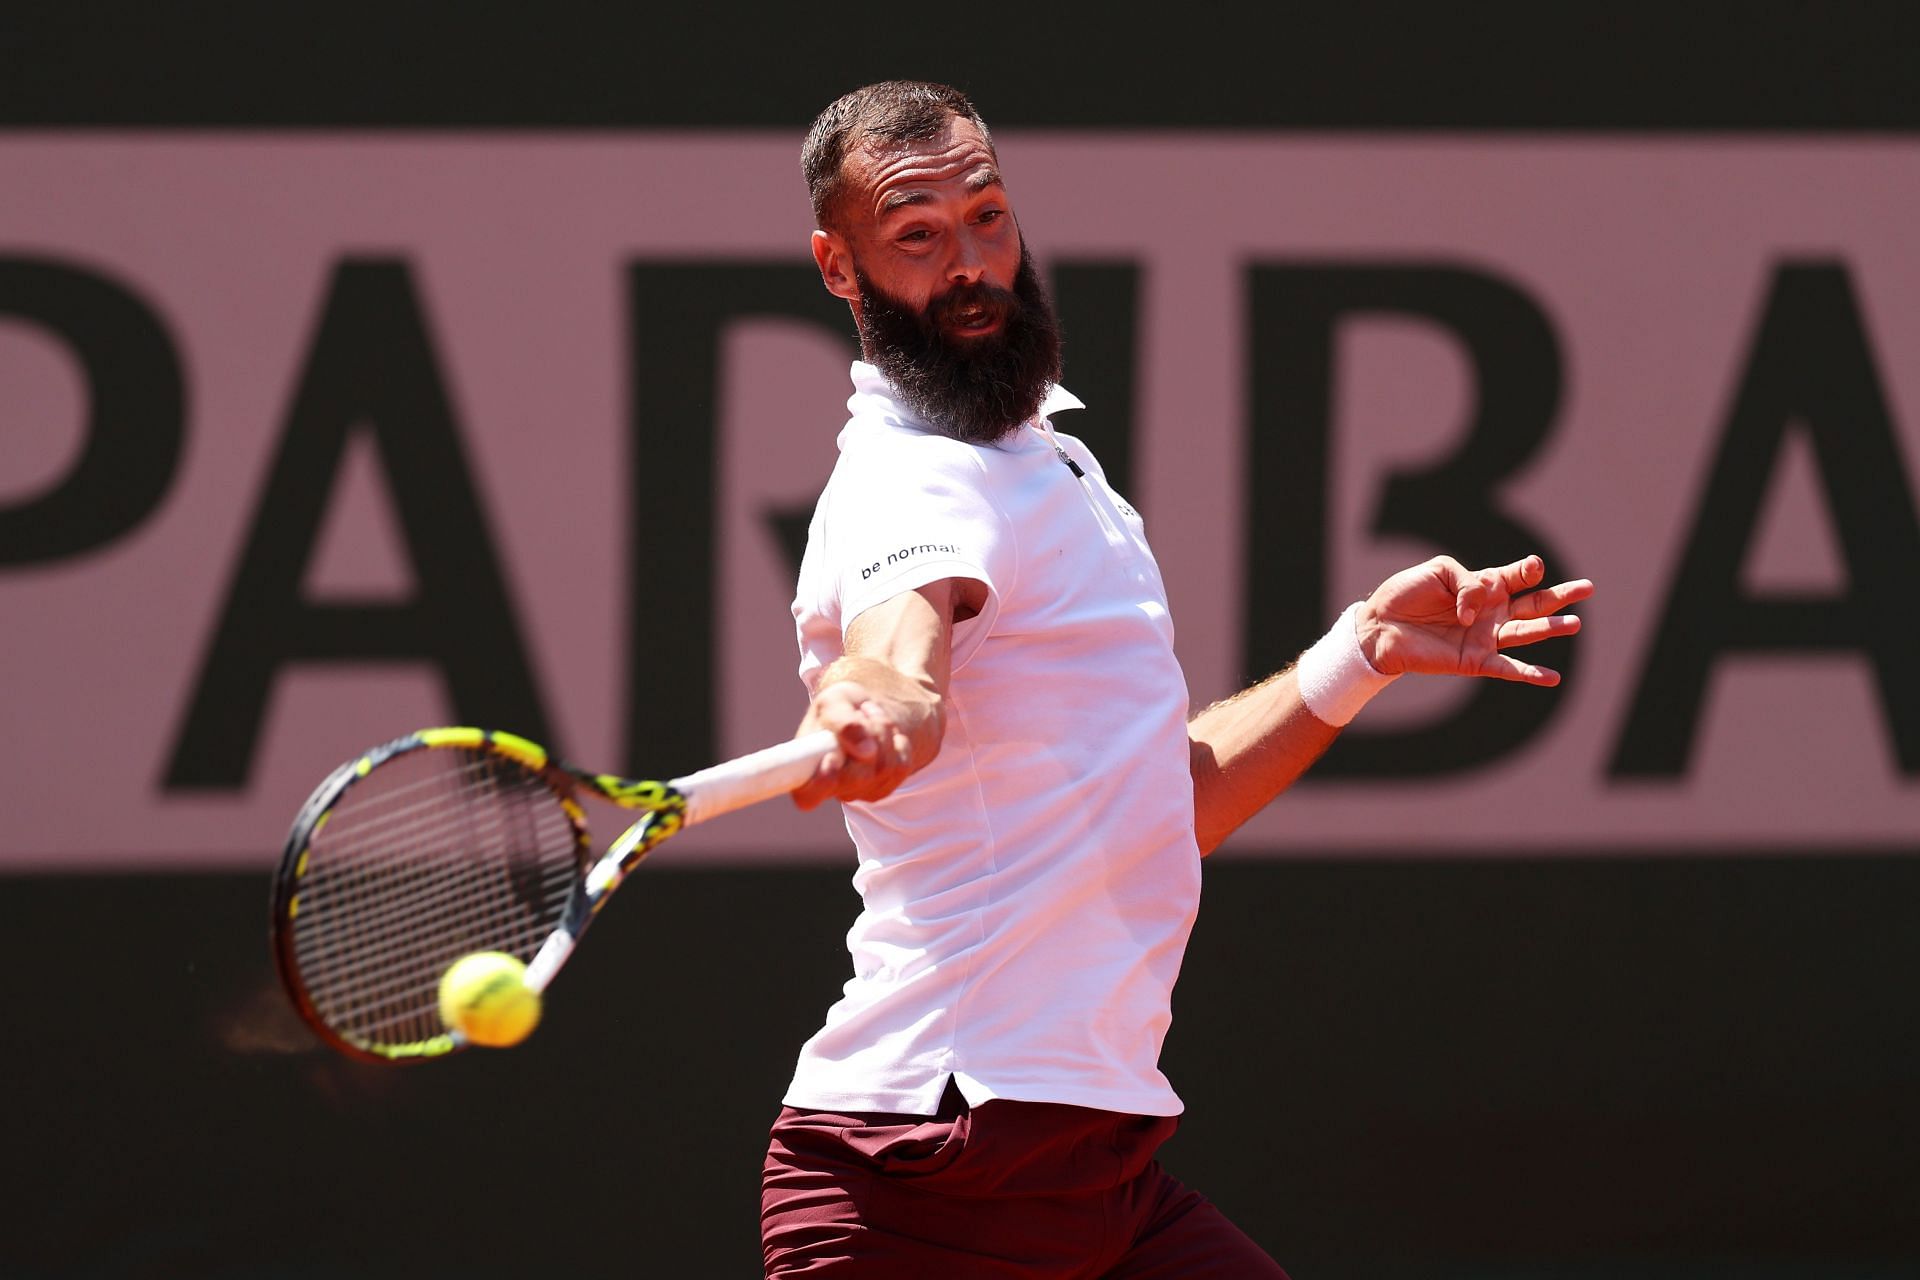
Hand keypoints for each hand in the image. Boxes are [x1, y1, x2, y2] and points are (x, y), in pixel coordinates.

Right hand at [790, 676, 924, 809]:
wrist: (864, 710)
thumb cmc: (840, 707)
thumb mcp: (834, 701)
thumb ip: (842, 721)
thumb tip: (866, 750)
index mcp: (804, 769)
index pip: (807, 795)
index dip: (820, 783)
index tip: (832, 758)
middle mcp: (829, 787)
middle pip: (856, 778)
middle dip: (867, 737)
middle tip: (862, 712)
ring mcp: (858, 792)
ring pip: (883, 769)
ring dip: (883, 732)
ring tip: (872, 715)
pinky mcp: (883, 788)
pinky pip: (901, 768)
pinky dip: (899, 743)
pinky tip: (886, 734)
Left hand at [1358, 554, 1592, 685]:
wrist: (1379, 625)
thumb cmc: (1407, 594)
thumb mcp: (1439, 571)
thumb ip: (1468, 583)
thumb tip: (1481, 608)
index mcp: (1483, 585)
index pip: (1516, 576)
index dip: (1528, 570)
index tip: (1533, 567)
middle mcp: (1490, 612)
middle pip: (1532, 603)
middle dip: (1560, 596)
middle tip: (1588, 588)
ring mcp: (1484, 637)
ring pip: (1525, 633)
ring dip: (1550, 628)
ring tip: (1575, 624)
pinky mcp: (1473, 660)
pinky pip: (1506, 668)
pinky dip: (1529, 674)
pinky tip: (1552, 676)